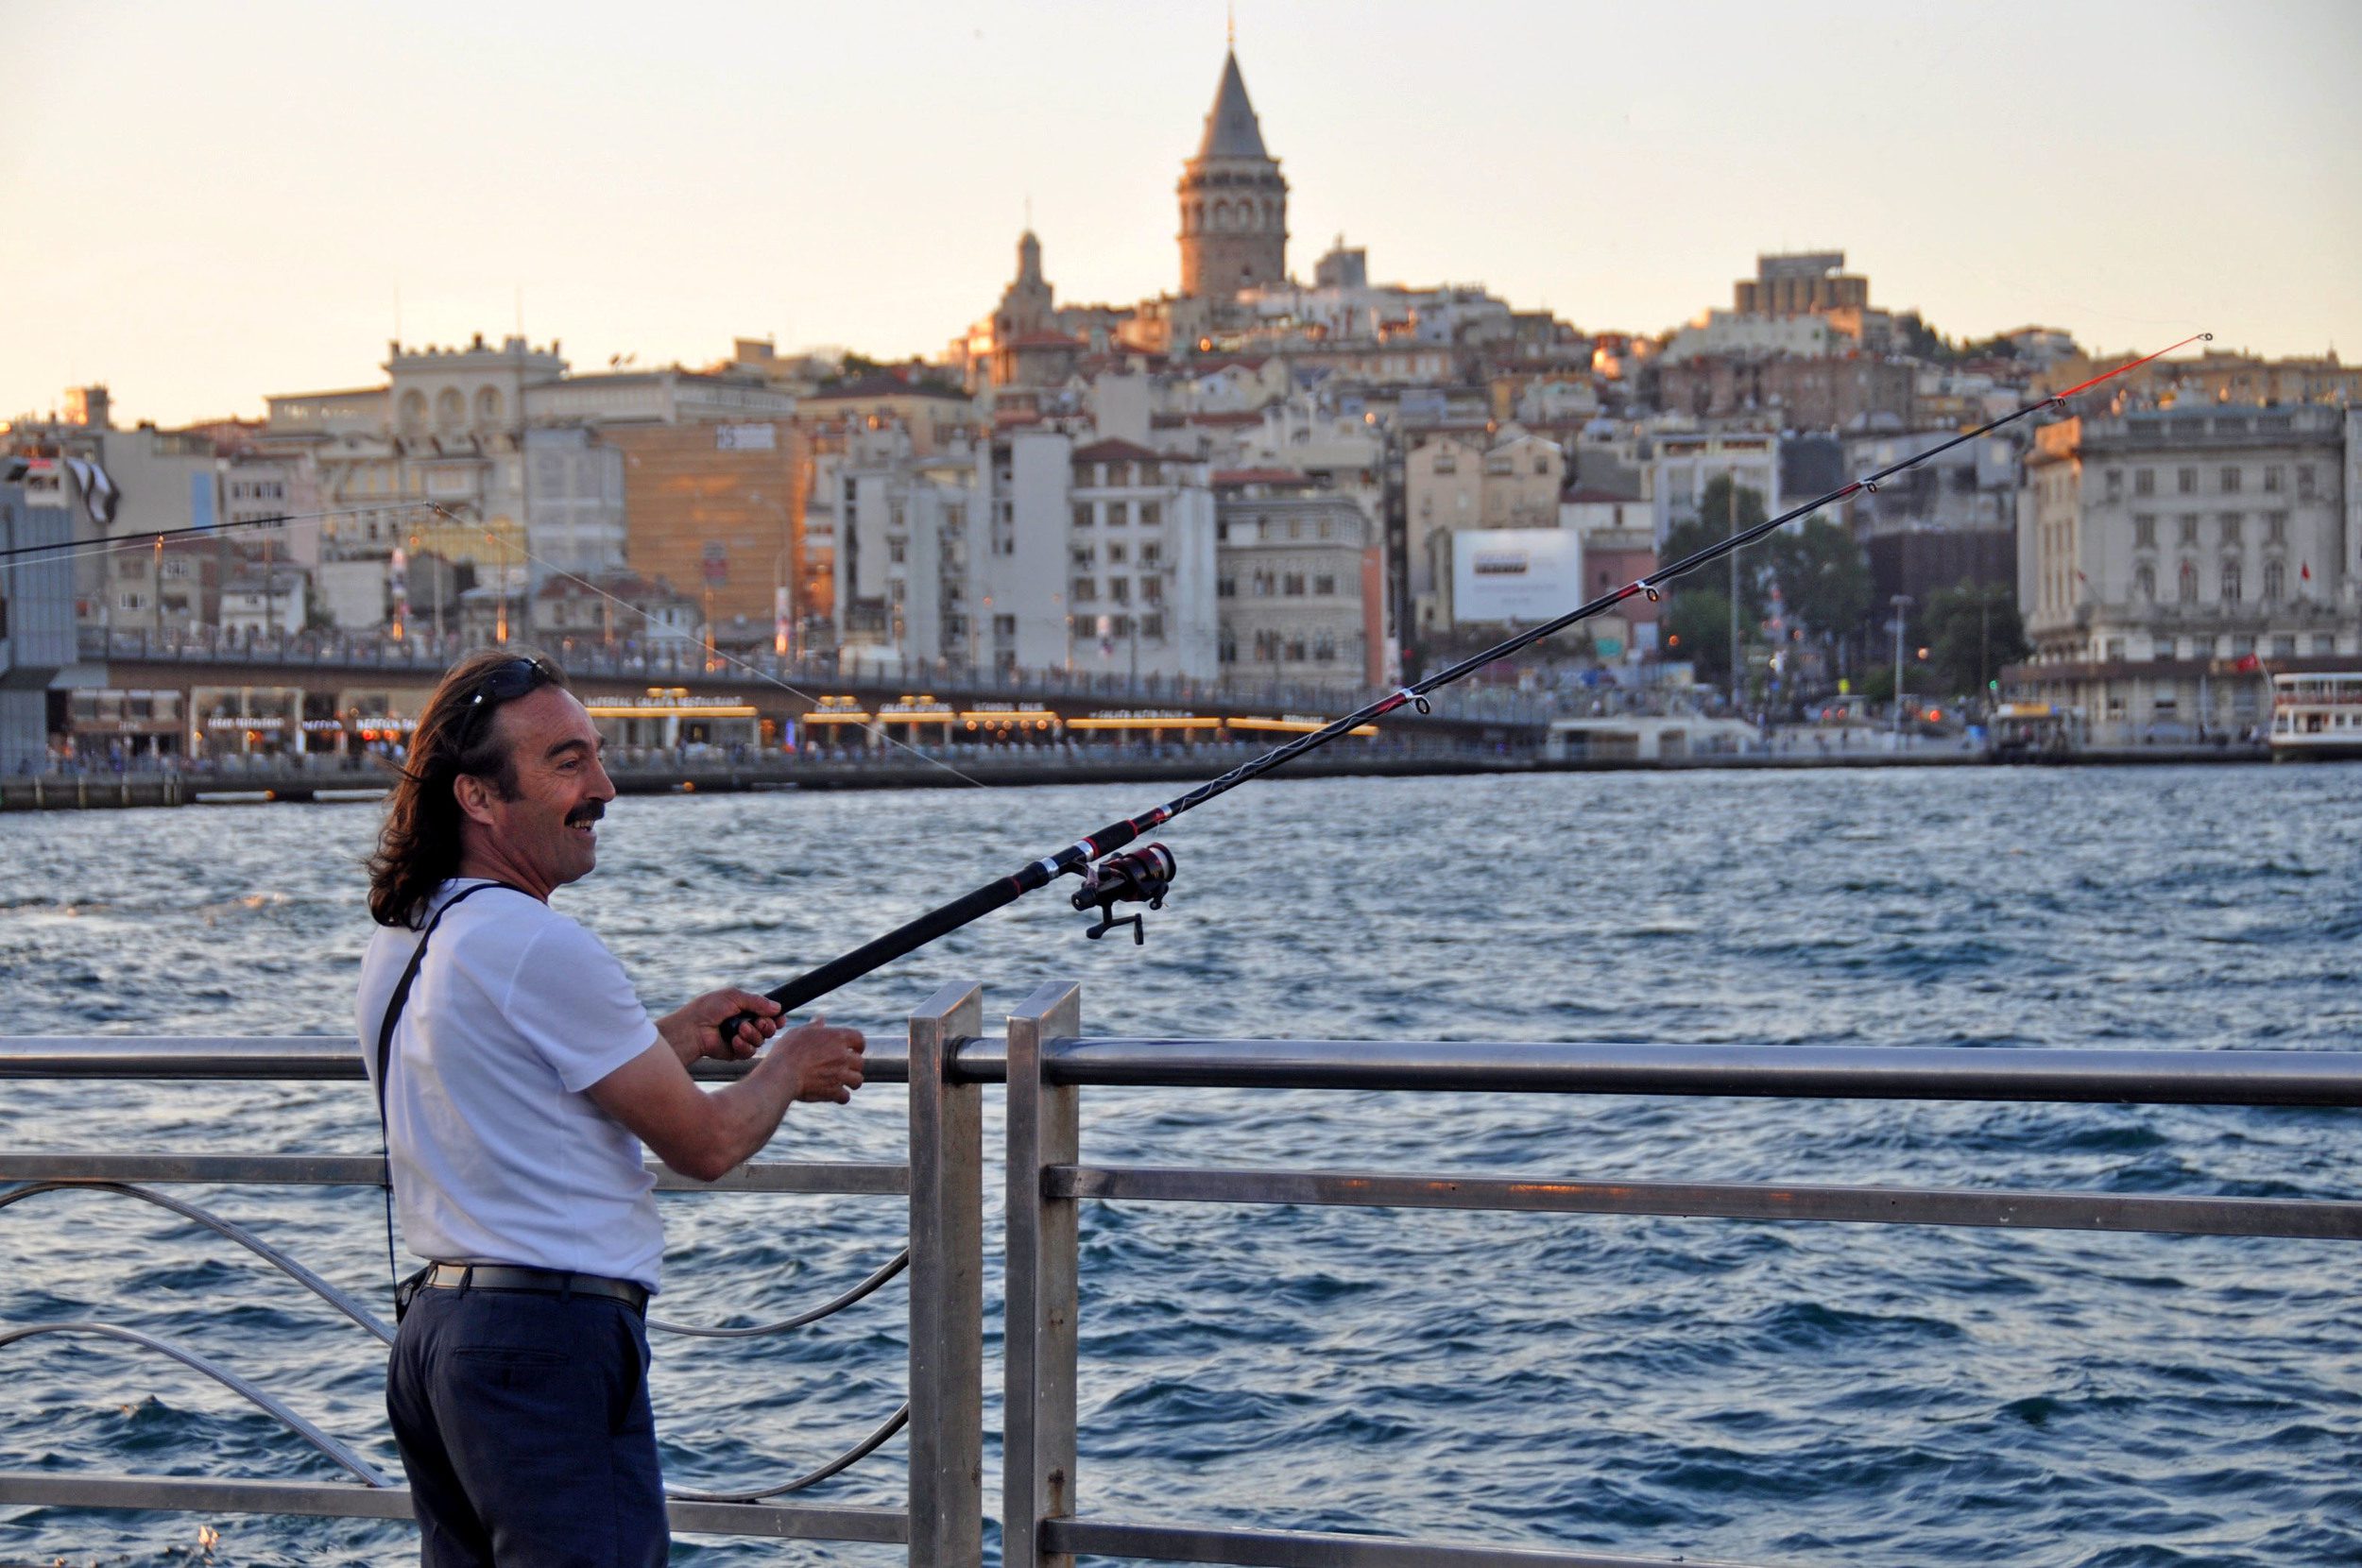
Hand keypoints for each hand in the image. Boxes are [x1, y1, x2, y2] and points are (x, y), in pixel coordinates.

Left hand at [659, 989, 782, 1064]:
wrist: (691, 1029)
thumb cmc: (707, 1009)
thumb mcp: (733, 997)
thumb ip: (757, 1001)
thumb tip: (778, 1007)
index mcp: (745, 1009)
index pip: (768, 1014)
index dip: (776, 1017)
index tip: (779, 1018)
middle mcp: (745, 1024)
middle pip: (770, 1028)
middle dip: (767, 1025)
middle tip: (759, 1023)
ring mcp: (741, 1039)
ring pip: (761, 1040)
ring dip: (754, 1034)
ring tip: (740, 1029)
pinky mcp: (735, 1052)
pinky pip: (750, 1052)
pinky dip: (744, 1046)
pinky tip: (734, 1041)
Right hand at [765, 1016, 865, 1103]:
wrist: (781, 1074)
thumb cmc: (787, 1051)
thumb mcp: (799, 1032)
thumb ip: (814, 1026)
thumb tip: (821, 1020)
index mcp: (837, 1038)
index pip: (859, 1039)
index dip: (858, 1045)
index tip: (854, 1050)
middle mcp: (842, 1056)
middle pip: (860, 1062)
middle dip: (853, 1066)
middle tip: (843, 1068)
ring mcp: (840, 1075)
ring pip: (858, 1080)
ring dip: (851, 1081)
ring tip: (842, 1082)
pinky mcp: (833, 1092)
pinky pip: (845, 1097)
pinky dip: (840, 1097)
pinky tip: (833, 1094)